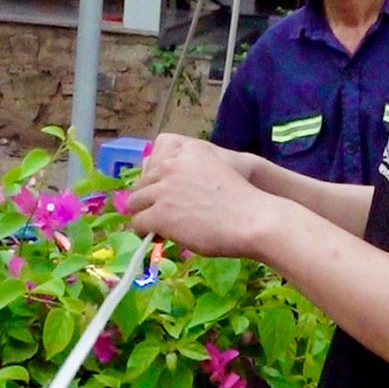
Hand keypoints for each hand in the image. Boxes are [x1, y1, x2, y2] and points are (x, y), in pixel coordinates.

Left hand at [126, 134, 281, 259]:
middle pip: (142, 183)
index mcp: (189, 150)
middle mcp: (172, 165)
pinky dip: (144, 232)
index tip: (162, 194)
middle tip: (160, 215)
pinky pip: (139, 222)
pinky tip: (157, 237)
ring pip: (135, 202)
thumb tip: (167, 192)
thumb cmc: (243, 201)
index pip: (153, 160)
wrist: (253, 220)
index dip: (155, 181)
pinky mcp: (160, 213)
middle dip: (148, 200)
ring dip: (144, 215)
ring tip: (156, 228)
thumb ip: (192, 172)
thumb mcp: (217, 169)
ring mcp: (164, 189)